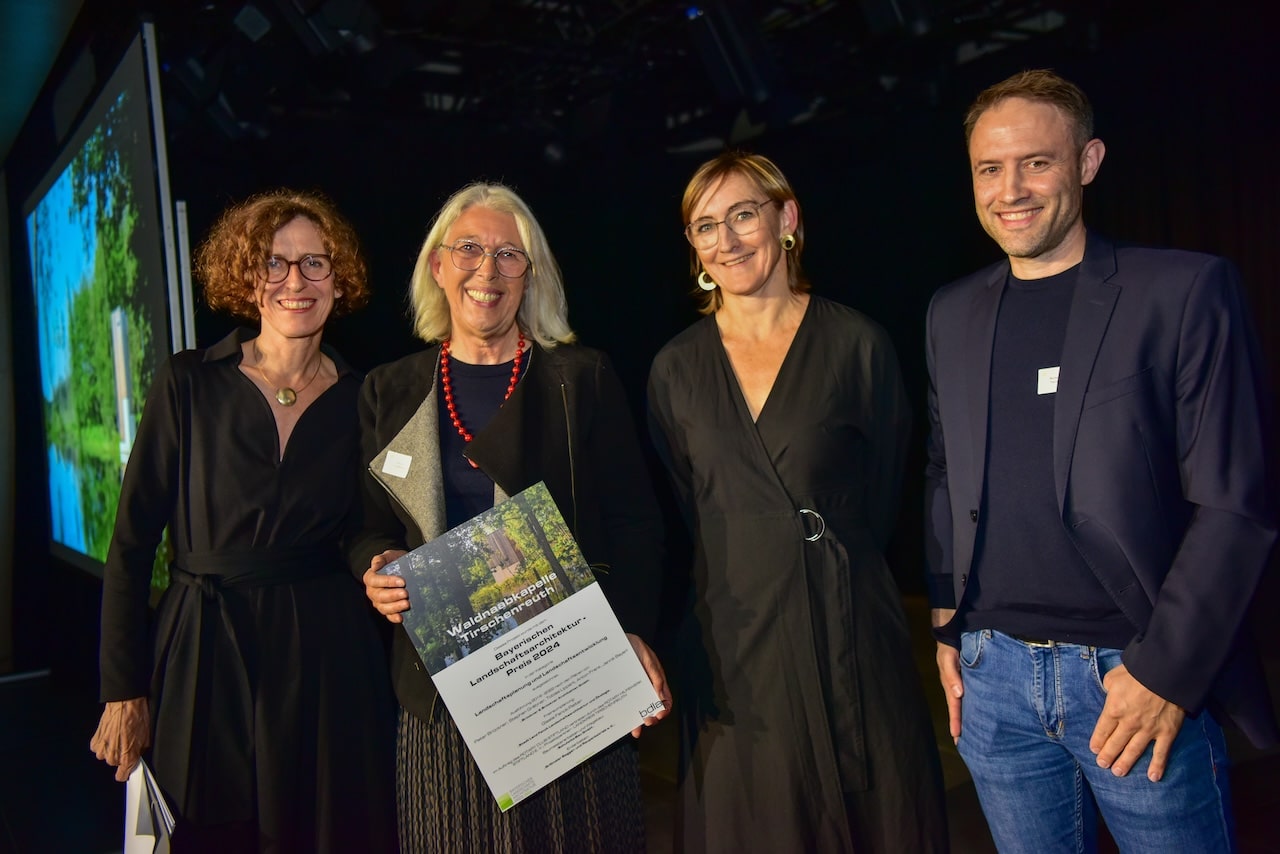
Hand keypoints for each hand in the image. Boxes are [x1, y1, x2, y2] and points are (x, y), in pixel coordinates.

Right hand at [90, 698, 150, 781]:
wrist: (125, 703)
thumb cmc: (137, 717)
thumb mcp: (147, 737)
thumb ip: (140, 751)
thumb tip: (137, 754)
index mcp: (127, 758)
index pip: (122, 776)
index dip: (125, 772)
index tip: (127, 769)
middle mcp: (113, 756)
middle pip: (115, 763)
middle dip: (120, 755)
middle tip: (126, 742)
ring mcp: (102, 750)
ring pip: (106, 755)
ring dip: (111, 748)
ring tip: (118, 735)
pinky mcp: (95, 741)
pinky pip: (98, 748)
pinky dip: (103, 742)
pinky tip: (110, 733)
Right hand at [363, 549, 408, 622]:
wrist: (399, 569)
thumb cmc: (392, 562)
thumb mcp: (388, 556)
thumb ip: (381, 559)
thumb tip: (375, 566)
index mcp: (370, 578)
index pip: (375, 581)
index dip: (388, 581)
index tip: (402, 581)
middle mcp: (372, 592)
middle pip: (380, 596)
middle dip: (393, 595)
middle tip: (406, 593)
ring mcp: (378, 602)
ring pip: (383, 608)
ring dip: (395, 607)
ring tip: (407, 604)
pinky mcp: (386, 609)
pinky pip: (388, 616)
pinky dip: (394, 618)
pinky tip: (401, 617)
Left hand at [626, 634, 671, 737]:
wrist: (612, 640)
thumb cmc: (632, 645)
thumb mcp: (645, 656)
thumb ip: (654, 674)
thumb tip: (662, 696)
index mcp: (656, 679)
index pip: (665, 698)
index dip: (665, 708)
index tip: (660, 714)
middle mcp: (646, 687)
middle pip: (652, 707)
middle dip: (652, 717)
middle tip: (647, 722)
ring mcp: (633, 690)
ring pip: (638, 709)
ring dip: (639, 721)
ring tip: (636, 729)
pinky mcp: (621, 691)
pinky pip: (625, 705)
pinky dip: (625, 716)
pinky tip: (623, 723)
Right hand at [931, 607, 962, 741]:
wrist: (953, 633)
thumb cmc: (949, 647)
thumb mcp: (948, 658)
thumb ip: (952, 675)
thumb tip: (958, 693)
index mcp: (951, 685)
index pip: (954, 706)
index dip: (955, 720)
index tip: (957, 736)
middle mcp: (956, 687)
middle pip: (959, 709)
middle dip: (960, 725)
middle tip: (963, 744)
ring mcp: (963, 684)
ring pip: (965, 704)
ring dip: (968, 717)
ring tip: (973, 734)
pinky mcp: (970, 680)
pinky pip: (972, 696)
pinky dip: (974, 706)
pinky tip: (980, 712)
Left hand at [1089, 663, 1185, 780]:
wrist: (1167, 673)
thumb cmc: (1138, 672)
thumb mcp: (1114, 677)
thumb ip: (1109, 688)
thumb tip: (1109, 694)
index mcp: (1114, 709)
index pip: (1102, 730)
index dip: (1097, 741)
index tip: (1094, 749)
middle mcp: (1129, 723)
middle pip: (1115, 744)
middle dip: (1107, 756)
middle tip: (1102, 765)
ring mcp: (1149, 730)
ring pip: (1134, 751)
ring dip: (1125, 763)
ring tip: (1118, 773)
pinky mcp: (1167, 733)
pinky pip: (1161, 753)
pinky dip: (1158, 766)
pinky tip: (1153, 778)